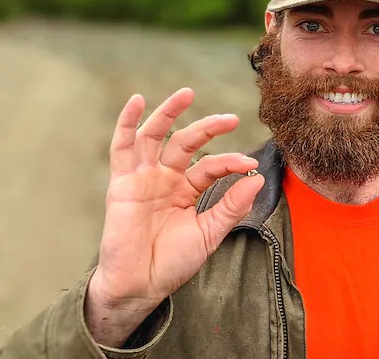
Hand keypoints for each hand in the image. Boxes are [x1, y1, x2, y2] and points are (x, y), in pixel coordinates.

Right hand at [86, 88, 263, 345]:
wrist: (141, 285)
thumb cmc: (174, 262)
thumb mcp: (210, 233)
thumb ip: (231, 206)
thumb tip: (256, 178)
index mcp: (186, 189)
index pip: (211, 165)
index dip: (230, 162)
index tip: (250, 163)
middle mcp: (165, 178)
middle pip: (186, 142)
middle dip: (208, 127)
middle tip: (232, 118)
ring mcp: (144, 177)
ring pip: (156, 136)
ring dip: (169, 112)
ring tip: (187, 93)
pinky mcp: (123, 182)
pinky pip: (122, 147)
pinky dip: (127, 122)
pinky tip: (137, 101)